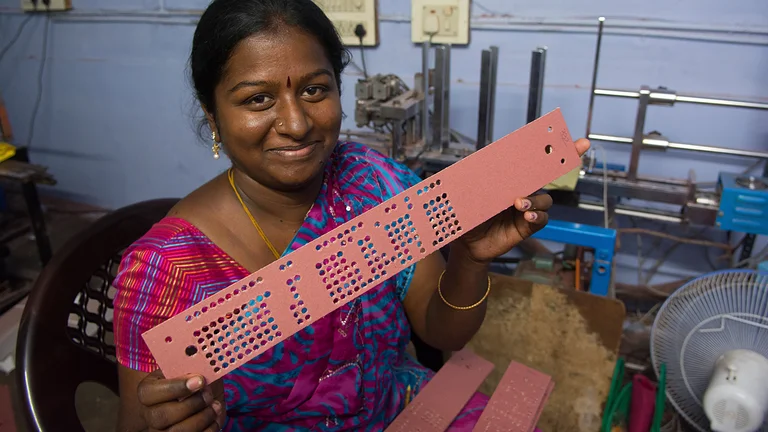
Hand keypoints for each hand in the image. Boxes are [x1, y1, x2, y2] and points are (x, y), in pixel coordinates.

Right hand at [136, 369, 225, 431]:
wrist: (206, 397)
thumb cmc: (196, 381)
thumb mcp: (193, 368)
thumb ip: (191, 365)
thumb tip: (199, 359)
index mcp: (148, 391)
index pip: (149, 393)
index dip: (175, 388)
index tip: (199, 381)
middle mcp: (150, 413)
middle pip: (161, 416)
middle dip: (191, 405)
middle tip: (208, 395)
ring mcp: (162, 431)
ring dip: (202, 418)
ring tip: (214, 406)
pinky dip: (208, 429)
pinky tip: (214, 418)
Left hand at [456, 138, 590, 263]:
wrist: (466, 244)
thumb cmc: (466, 216)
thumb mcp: (466, 195)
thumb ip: (471, 180)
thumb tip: (463, 164)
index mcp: (507, 178)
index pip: (528, 159)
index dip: (547, 146)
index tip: (563, 132)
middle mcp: (520, 190)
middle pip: (546, 172)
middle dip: (565, 157)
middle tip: (581, 146)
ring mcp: (526, 208)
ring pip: (544, 199)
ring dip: (535, 200)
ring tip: (519, 205)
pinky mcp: (527, 226)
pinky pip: (542, 219)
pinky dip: (537, 216)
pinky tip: (526, 217)